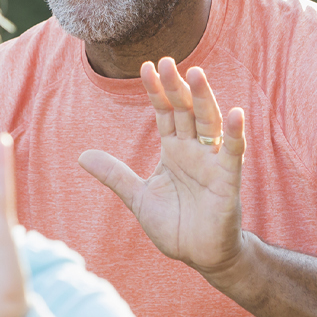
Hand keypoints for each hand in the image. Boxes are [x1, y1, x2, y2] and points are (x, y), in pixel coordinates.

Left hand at [79, 58, 246, 277]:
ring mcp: (212, 163)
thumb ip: (115, 175)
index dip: (156, 91)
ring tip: (196, 74)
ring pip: (209, 124)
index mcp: (173, 150)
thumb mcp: (138, 197)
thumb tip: (82, 156)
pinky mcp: (228, 180)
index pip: (164, 113)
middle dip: (177, 87)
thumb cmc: (175, 225)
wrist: (200, 256)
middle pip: (186, 111)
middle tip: (168, 61)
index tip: (146, 67)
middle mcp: (194, 150)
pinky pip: (233, 153)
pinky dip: (235, 134)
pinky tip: (235, 113)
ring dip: (204, 99)